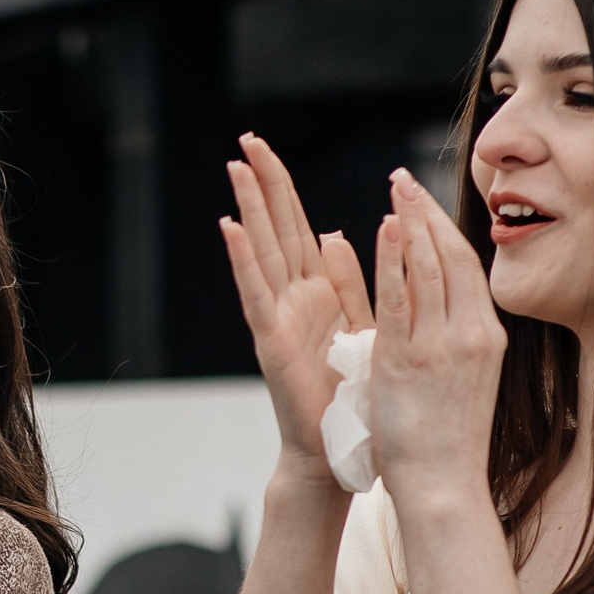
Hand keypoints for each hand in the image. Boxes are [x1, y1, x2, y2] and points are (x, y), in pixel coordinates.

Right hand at [220, 134, 372, 483]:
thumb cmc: (351, 397)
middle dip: (263, 184)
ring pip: (263, 251)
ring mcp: (279, 318)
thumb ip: (351, 281)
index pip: (299, 227)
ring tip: (235, 168)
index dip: (284, 188)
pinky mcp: (272, 341)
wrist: (333, 452)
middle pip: (276, 228)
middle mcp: (294, 298)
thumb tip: (337, 232)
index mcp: (319, 292)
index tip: (268, 148)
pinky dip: (243, 260)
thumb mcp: (363, 327)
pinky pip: (257, 293)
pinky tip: (229, 227)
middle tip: (246, 140)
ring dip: (249, 208)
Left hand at [368, 170, 504, 506]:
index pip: (467, 268)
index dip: (444, 230)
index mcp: (486, 337)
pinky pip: (402, 299)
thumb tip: (443, 307)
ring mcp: (443, 346)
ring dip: (413, 222)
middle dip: (428, 213)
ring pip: (431, 268)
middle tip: (405, 178)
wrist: (445, 486)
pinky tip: (386, 227)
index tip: (423, 202)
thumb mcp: (463, 379)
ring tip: (396, 187)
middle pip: (452, 257)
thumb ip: (452, 338)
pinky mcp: (410, 361)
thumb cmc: (446, 440)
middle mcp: (471, 335)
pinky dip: (396, 259)